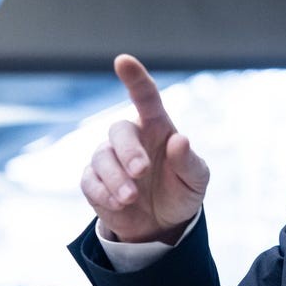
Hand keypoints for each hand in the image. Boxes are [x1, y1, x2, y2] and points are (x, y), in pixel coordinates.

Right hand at [80, 54, 208, 243]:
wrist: (162, 224)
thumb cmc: (182, 191)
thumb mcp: (196, 179)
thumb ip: (189, 161)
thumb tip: (180, 139)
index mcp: (158, 128)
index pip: (146, 97)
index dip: (135, 78)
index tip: (123, 60)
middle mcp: (132, 137)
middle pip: (118, 130)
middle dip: (129, 151)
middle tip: (142, 171)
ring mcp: (110, 158)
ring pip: (101, 156)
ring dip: (116, 178)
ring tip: (132, 197)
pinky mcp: (93, 180)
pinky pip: (89, 180)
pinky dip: (104, 193)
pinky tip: (120, 204)